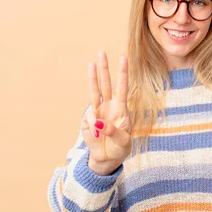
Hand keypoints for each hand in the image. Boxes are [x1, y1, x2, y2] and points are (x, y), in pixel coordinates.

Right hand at [80, 51, 131, 174]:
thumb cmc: (120, 149)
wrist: (108, 159)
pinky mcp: (88, 121)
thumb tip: (99, 122)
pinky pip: (89, 119)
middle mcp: (109, 107)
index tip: (123, 58)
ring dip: (92, 78)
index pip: (122, 88)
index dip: (123, 73)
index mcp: (121, 109)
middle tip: (101, 52)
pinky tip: (97, 135)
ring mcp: (97, 113)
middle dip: (104, 69)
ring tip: (91, 63)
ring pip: (94, 92)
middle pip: (106, 84)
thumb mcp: (123, 142)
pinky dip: (93, 127)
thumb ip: (113, 131)